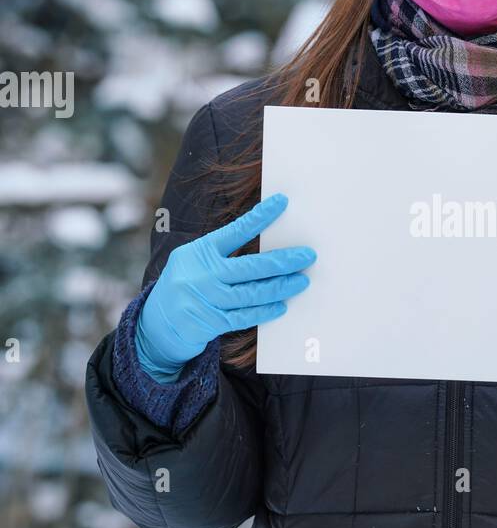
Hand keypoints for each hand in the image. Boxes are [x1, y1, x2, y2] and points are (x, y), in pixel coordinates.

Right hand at [136, 192, 314, 380]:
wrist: (157, 325)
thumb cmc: (187, 286)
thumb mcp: (196, 262)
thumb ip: (225, 255)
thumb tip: (270, 249)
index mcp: (199, 251)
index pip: (236, 230)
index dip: (261, 217)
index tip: (283, 202)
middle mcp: (201, 273)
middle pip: (251, 266)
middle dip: (283, 261)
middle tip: (307, 256)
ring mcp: (204, 299)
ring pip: (252, 293)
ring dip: (281, 287)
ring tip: (302, 281)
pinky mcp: (209, 323)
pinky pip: (245, 316)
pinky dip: (265, 311)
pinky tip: (281, 305)